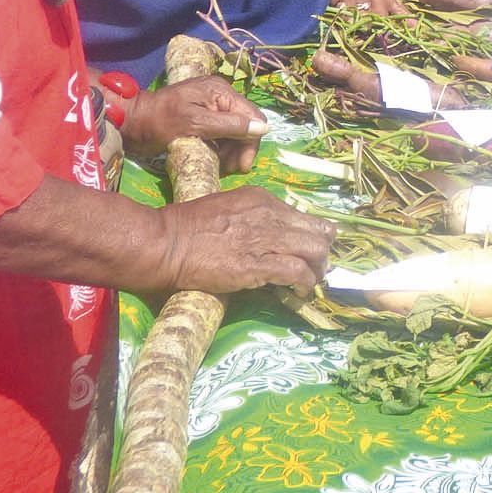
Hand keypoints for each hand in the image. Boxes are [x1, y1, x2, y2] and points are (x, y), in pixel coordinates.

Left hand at [123, 76, 267, 174]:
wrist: (131, 121)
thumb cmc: (160, 121)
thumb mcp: (196, 123)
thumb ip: (229, 125)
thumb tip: (263, 128)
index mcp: (221, 92)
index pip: (252, 116)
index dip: (251, 141)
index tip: (242, 165)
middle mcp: (220, 96)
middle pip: (245, 124)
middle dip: (242, 148)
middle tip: (232, 169)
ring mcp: (212, 107)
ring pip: (234, 131)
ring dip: (232, 150)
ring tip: (223, 166)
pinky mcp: (203, 118)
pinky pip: (222, 133)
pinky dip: (222, 147)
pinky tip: (215, 159)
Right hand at [158, 187, 334, 294]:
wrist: (168, 243)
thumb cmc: (190, 227)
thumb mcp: (229, 208)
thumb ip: (254, 217)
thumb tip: (272, 234)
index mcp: (263, 200)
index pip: (305, 217)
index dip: (314, 236)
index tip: (311, 251)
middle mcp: (270, 216)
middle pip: (318, 233)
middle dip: (322, 253)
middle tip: (317, 269)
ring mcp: (265, 239)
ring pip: (315, 252)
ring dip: (318, 270)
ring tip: (311, 282)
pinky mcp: (258, 265)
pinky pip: (297, 273)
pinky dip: (305, 284)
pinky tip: (300, 292)